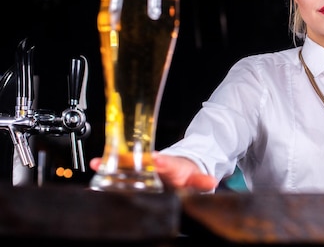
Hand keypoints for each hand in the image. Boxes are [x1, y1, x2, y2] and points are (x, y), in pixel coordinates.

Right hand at [89, 152, 217, 191]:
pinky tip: (94, 172)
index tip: (156, 159)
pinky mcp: (133, 173)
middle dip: (126, 160)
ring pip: (126, 164)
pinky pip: (120, 171)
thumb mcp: (194, 179)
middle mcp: (154, 164)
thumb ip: (201, 182)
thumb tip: (212, 182)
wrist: (178, 170)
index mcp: (170, 166)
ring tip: (97, 163)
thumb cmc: (184, 175)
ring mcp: (142, 168)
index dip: (162, 161)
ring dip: (111, 164)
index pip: (167, 163)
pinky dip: (106, 172)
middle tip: (113, 159)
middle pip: (140, 161)